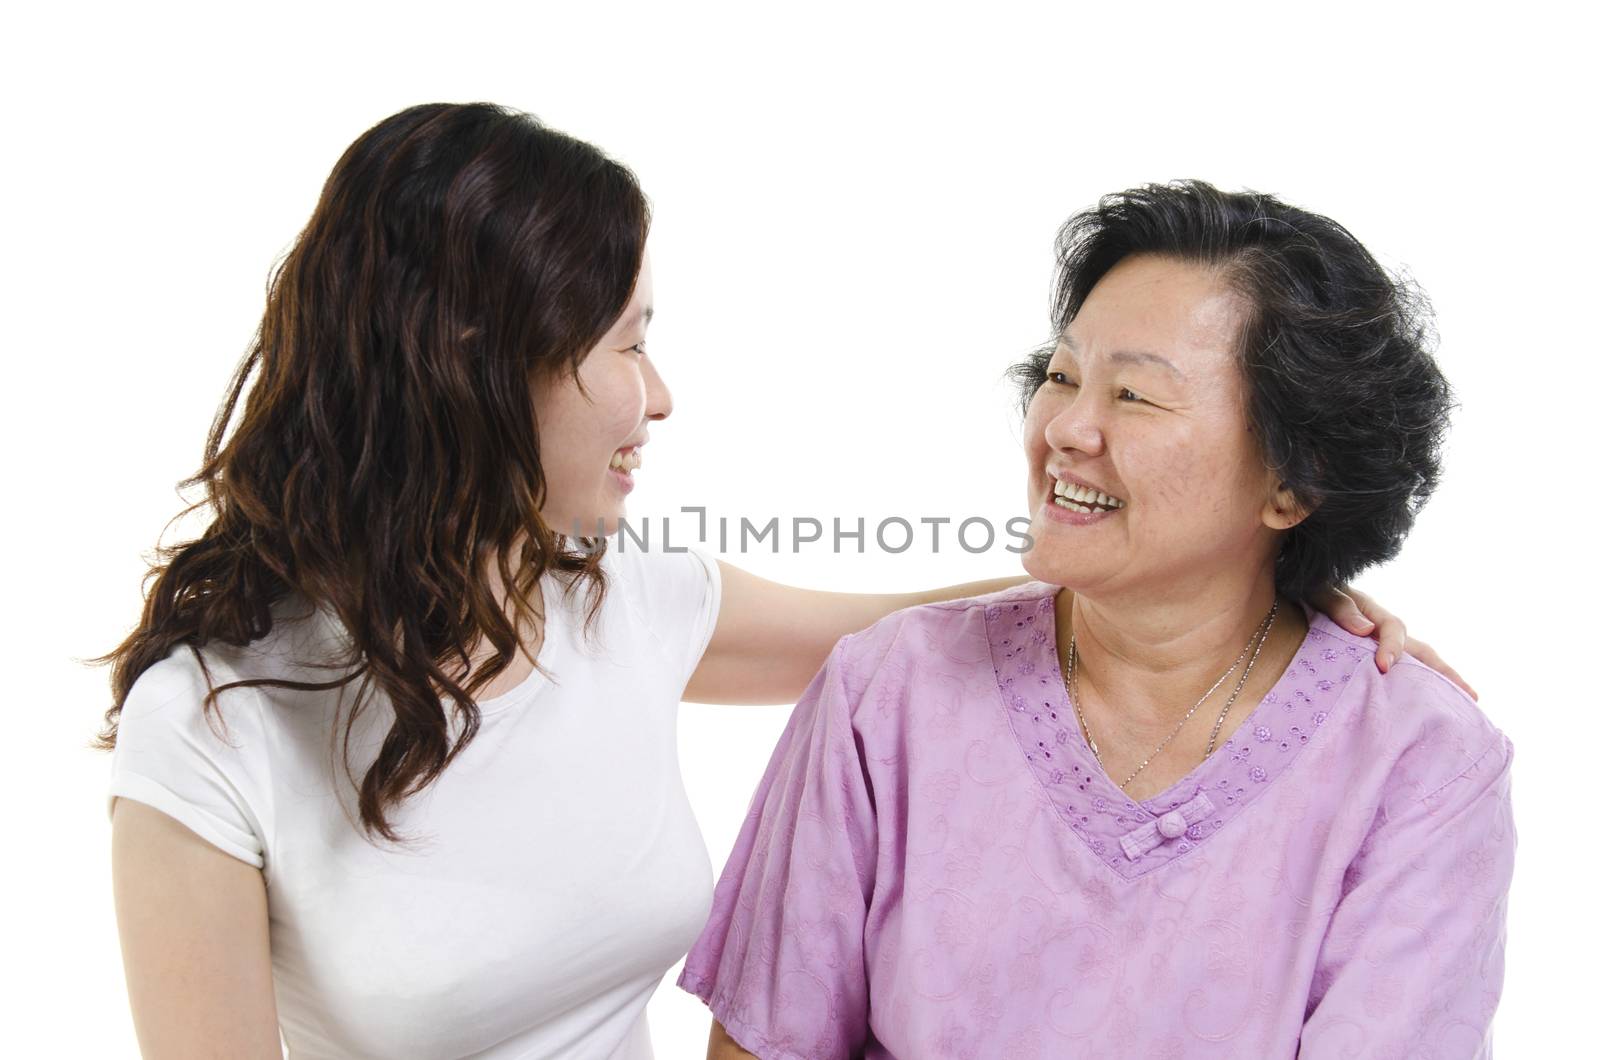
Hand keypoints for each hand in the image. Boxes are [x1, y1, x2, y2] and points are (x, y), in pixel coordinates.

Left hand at [1308, 585, 1477, 699]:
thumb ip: (1339, 606)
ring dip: (1441, 682)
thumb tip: (1366, 630)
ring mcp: (1383, 645)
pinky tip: (1429, 708)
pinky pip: (1402, 673)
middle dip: (1445, 672)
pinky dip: (1418, 688)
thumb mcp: (1320, 591)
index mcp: (1372, 611)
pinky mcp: (1374, 659)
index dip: (1392, 647)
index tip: (1384, 666)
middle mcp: (1385, 630)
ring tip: (1466, 704)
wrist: (1301, 593)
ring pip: (1419, 663)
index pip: (1393, 628)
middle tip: (1469, 696)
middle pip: (1422, 650)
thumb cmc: (1311, 590)